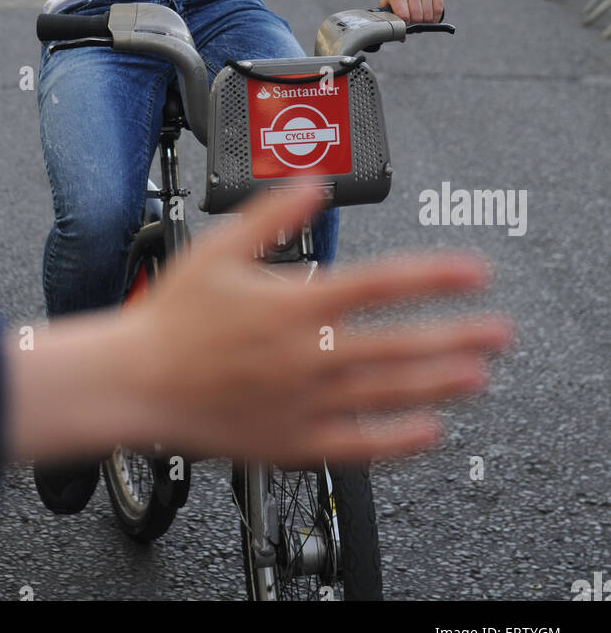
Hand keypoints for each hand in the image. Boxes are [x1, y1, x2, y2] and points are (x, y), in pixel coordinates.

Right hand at [121, 182, 511, 465]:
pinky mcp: (293, 441)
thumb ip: (272, 214)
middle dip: (457, 336)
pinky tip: (428, 430)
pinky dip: (398, 440)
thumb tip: (313, 187)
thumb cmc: (171, 316)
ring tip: (478, 375)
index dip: (434, 275)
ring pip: (388, 394)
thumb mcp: (219, 248)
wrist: (135, 381)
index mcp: (294, 305)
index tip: (472, 271)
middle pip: (399, 344)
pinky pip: (358, 446)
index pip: (381, 284)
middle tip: (498, 331)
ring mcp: (304, 402)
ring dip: (440, 383)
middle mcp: (308, 355)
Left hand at [379, 0, 443, 22]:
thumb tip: (402, 38)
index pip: (404, 17)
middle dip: (415, 24)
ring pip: (429, 16)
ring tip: (418, 18)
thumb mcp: (387, 8)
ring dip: (425, 22)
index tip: (404, 25)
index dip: (405, 25)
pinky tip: (429, 17)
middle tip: (411, 22)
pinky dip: (435, 17)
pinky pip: (438, 9)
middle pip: (417, 18)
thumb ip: (391, 22)